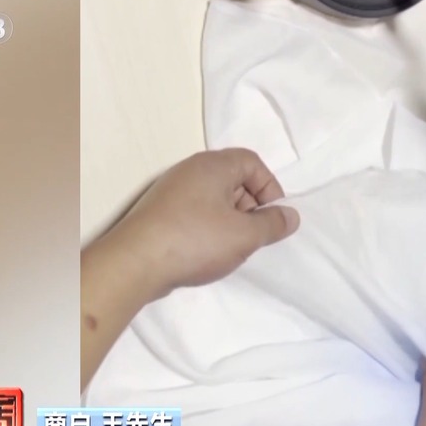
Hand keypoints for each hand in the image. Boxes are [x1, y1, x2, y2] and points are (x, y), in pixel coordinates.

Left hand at [98, 148, 300, 300]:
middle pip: (234, 178)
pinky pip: (195, 212)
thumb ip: (273, 224)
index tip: (272, 217)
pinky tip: (206, 252)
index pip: (253, 162)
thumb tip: (290, 216)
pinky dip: (208, 228)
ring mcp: (172, 191)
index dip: (269, 188)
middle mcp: (190, 170)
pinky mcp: (159, 212)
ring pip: (214, 198)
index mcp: (213, 165)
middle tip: (252, 235)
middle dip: (250, 206)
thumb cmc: (195, 241)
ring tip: (230, 247)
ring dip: (230, 221)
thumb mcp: (245, 235)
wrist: (135, 263)